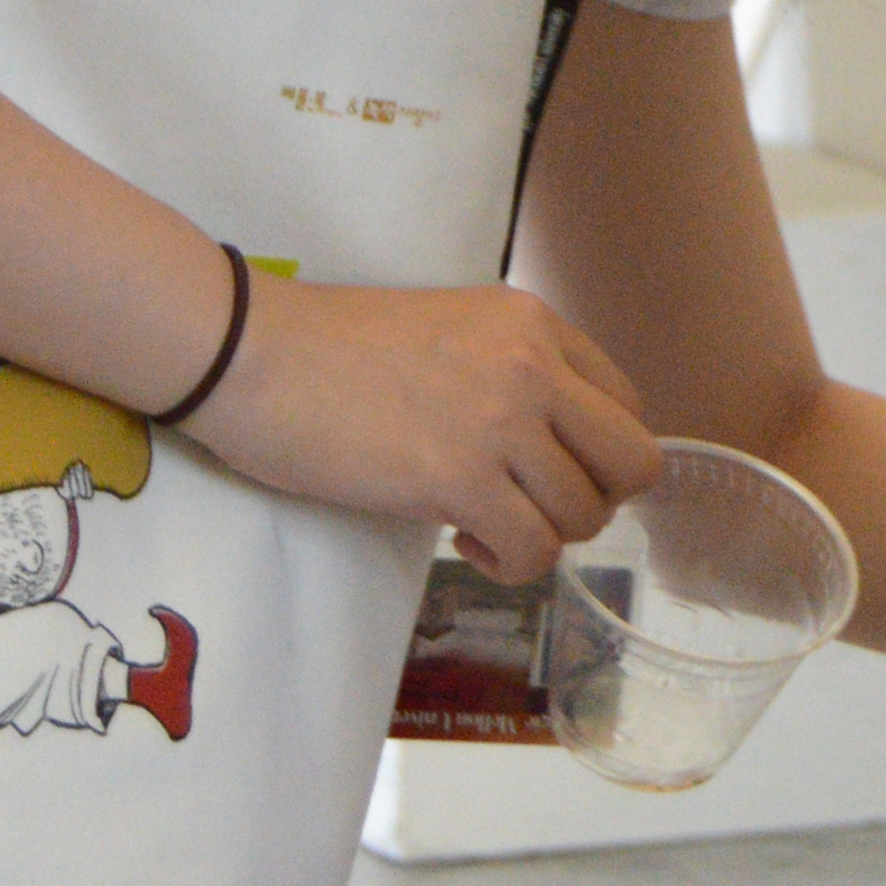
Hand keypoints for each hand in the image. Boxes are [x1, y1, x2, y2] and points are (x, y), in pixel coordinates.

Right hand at [185, 277, 661, 578]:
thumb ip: (514, 373)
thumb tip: (553, 449)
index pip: (625, 406)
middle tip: (535, 508)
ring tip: (484, 524)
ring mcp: (501, 420)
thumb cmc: (334, 349)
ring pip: (585, 514)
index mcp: (535, 323)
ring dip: (541, 537)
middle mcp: (534, 366)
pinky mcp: (459, 477)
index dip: (594, 455)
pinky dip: (508, 563)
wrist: (252, 354)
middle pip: (633, 463)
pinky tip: (462, 538)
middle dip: (594, 502)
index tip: (541, 470)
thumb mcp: (454, 330)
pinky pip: (533, 549)